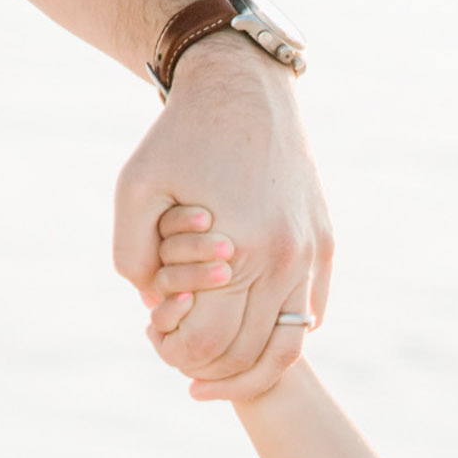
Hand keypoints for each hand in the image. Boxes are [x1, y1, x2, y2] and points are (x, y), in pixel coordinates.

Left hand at [117, 34, 332, 402]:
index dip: (177, 355)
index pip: (210, 344)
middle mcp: (285, 261)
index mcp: (240, 251)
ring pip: (291, 345)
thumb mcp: (134, 187)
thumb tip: (156, 306)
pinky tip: (251, 325)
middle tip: (182, 356)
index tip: (157, 341)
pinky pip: (311, 312)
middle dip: (212, 368)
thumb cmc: (183, 136)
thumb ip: (132, 255)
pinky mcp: (325, 244)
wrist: (246, 89)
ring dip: (254, 366)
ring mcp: (311, 255)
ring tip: (223, 368)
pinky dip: (281, 331)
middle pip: (251, 355)